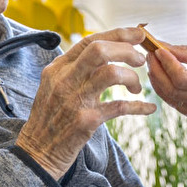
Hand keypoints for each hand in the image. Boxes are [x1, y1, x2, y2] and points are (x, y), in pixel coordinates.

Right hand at [14, 27, 154, 178]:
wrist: (37, 153)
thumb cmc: (49, 119)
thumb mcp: (53, 86)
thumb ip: (74, 69)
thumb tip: (104, 52)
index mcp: (58, 68)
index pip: (90, 40)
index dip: (118, 34)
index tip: (138, 34)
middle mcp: (65, 80)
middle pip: (100, 50)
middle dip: (127, 50)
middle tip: (141, 60)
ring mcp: (75, 100)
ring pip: (111, 73)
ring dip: (131, 77)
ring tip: (137, 87)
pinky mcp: (86, 121)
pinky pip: (119, 107)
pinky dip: (139, 106)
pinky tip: (149, 108)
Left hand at [144, 42, 186, 125]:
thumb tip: (162, 47)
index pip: (180, 78)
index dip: (165, 64)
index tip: (157, 50)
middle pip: (171, 90)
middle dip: (156, 72)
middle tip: (150, 56)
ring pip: (171, 99)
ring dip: (158, 82)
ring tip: (155, 64)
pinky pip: (178, 105)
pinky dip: (168, 91)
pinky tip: (166, 78)